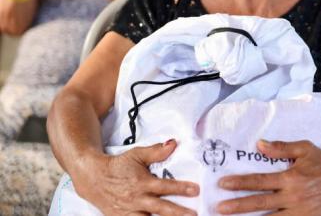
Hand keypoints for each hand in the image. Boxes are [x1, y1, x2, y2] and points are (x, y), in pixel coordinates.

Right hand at [73, 139, 198, 215]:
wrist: (94, 178)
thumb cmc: (118, 166)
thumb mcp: (137, 155)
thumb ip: (156, 151)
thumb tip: (173, 144)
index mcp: (142, 183)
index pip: (165, 186)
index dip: (181, 188)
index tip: (195, 190)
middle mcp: (137, 200)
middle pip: (160, 209)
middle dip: (178, 213)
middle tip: (194, 215)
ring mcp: (129, 212)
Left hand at [217, 140, 320, 214]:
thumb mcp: (305, 149)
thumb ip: (281, 148)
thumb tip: (260, 145)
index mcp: (291, 178)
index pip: (260, 181)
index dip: (240, 183)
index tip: (223, 183)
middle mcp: (293, 198)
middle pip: (260, 203)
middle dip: (238, 206)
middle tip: (219, 207)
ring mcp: (299, 213)